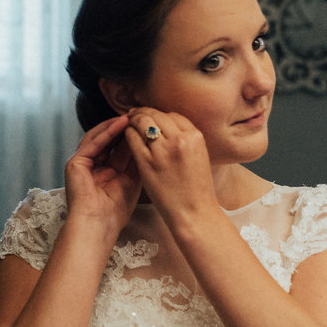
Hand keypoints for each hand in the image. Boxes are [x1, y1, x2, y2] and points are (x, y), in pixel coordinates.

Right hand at [64, 114, 141, 237]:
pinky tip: (121, 124)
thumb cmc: (116, 211)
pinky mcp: (75, 163)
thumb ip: (138, 161)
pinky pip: (92, 143)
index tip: (148, 125)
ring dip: (116, 126)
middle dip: (125, 128)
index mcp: (106, 171)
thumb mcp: (133, 181)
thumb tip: (149, 139)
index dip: (134, 136)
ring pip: (100, 138)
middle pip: (111, 141)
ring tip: (132, 116)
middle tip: (141, 115)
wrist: (99, 226)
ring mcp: (83, 164)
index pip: (120, 148)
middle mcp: (94, 166)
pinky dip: (107, 133)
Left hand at [122, 107, 216, 226]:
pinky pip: (133, 138)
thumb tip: (170, 129)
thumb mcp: (199, 157)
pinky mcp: (147, 162)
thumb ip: (186, 141)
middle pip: (157, 115)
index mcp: (195, 136)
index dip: (160, 114)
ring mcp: (162, 150)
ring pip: (142, 122)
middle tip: (135, 114)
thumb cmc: (197, 189)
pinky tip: (126, 137)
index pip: (173, 115)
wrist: (194, 213)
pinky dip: (128, 134)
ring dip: (134, 120)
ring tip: (129, 122)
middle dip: (144, 112)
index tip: (153, 116)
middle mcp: (180, 139)